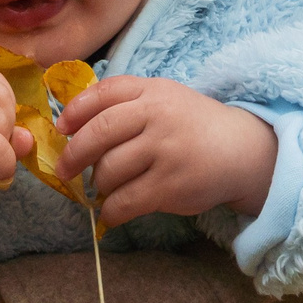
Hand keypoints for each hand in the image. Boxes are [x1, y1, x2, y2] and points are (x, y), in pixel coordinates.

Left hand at [55, 76, 277, 226]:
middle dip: (74, 155)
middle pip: (98, 133)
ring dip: (98, 184)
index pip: (104, 93)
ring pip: (108, 171)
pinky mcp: (170, 185)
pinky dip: (111, 211)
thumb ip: (126, 104)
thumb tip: (73, 127)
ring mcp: (165, 151)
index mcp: (153, 90)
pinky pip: (125, 202)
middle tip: (65, 170)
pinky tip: (111, 212)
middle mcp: (158, 116)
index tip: (61, 129)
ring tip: (103, 188)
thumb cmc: (192, 125)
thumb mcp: (164, 99)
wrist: (241, 151)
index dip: (75, 111)